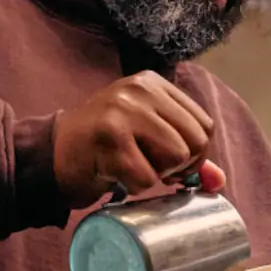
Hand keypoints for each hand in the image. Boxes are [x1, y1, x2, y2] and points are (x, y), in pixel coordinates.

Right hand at [53, 72, 227, 204]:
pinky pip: (147, 178)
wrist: (51, 153)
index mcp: (153, 84)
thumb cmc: (104, 147)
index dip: (194, 154)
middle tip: (149, 167)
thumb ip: (186, 154)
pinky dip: (135, 187)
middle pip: (195, 142)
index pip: (204, 125)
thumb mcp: (148, 138)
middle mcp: (140, 91)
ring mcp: (123, 111)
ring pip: (176, 157)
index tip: (169, 163)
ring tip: (131, 166)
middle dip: (179, 167)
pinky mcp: (108, 139)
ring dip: (156, 175)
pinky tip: (115, 174)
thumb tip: (218, 180)